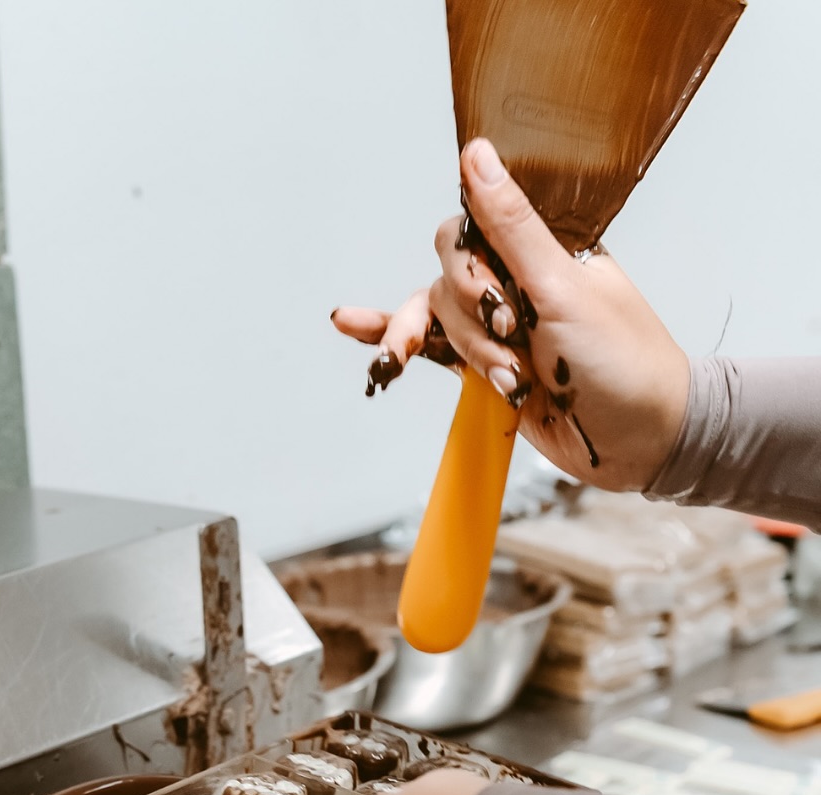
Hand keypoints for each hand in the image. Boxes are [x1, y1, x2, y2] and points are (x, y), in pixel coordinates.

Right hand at [333, 138, 690, 492]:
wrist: (639, 441)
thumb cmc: (622, 362)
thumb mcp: (563, 288)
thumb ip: (511, 227)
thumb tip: (476, 154)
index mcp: (542, 246)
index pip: (471, 228)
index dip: (471, 269)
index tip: (497, 303)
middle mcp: (516, 278)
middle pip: (448, 277)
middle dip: (472, 320)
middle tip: (513, 344)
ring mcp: (498, 324)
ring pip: (439, 318)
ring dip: (464, 351)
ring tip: (502, 378)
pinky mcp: (484, 365)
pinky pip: (430, 346)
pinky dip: (391, 336)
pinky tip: (354, 327)